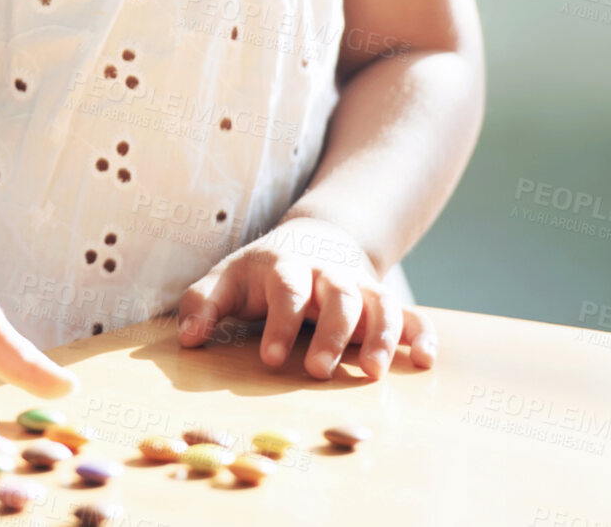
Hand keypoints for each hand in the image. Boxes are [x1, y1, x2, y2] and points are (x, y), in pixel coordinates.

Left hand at [175, 216, 436, 379]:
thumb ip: (202, 303)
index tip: (271, 359)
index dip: (280, 321)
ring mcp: (360, 286)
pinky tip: (424, 361)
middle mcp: (328, 274)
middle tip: (318, 371)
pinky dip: (421, 334)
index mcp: (286, 266)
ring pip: (379, 302)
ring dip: (381, 335)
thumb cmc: (262, 272)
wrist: (315, 238)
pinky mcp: (382, 302)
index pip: (286, 287)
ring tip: (373, 373)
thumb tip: (187, 339)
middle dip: (332, 332)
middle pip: (338, 294)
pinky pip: (410, 314)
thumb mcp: (227, 278)